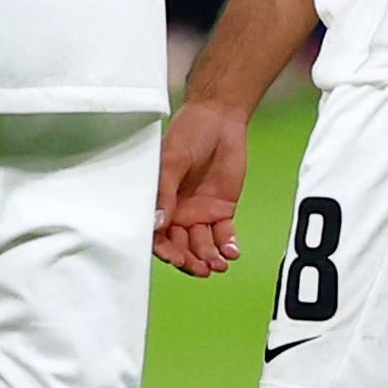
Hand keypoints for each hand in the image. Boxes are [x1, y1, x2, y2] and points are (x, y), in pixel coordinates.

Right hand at [152, 97, 249, 275]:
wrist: (220, 119)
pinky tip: (231, 252)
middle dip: (189, 260)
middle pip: (179, 245)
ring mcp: (199, 212)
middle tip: (200, 268)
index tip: (175, 258)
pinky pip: (224, 235)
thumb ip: (165, 193)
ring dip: (208, 257)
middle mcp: (176, 211)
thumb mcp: (171, 161)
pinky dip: (227, 246)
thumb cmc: (188, 134)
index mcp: (156, 200)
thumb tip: (156, 224)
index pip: (156, 233)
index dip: (164, 249)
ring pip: (201, 244)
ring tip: (218, 265)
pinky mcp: (222, 209)